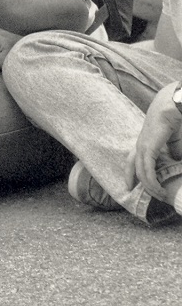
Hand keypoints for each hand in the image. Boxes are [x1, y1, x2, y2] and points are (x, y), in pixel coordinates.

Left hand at [126, 82, 181, 199]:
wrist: (169, 109)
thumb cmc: (171, 121)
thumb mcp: (172, 141)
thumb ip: (172, 152)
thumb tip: (176, 161)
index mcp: (143, 143)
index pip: (132, 161)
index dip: (130, 173)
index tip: (130, 186)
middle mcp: (140, 146)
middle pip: (133, 169)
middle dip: (139, 185)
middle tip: (150, 196)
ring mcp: (142, 148)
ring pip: (141, 173)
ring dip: (150, 187)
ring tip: (160, 195)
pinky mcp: (148, 149)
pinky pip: (147, 170)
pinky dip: (152, 181)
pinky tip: (158, 189)